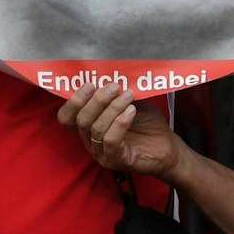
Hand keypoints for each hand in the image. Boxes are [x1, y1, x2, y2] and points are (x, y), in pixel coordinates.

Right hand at [57, 81, 181, 176]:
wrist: (167, 146)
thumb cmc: (146, 122)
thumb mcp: (129, 101)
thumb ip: (117, 91)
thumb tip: (110, 72)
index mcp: (88, 125)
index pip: (66, 117)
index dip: (73, 100)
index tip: (90, 83)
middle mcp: (90, 141)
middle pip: (81, 120)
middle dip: (97, 100)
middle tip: (114, 86)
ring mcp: (102, 153)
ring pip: (96, 129)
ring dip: (113, 108)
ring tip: (129, 95)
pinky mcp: (117, 160)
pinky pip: (111, 140)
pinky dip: (120, 122)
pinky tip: (131, 111)